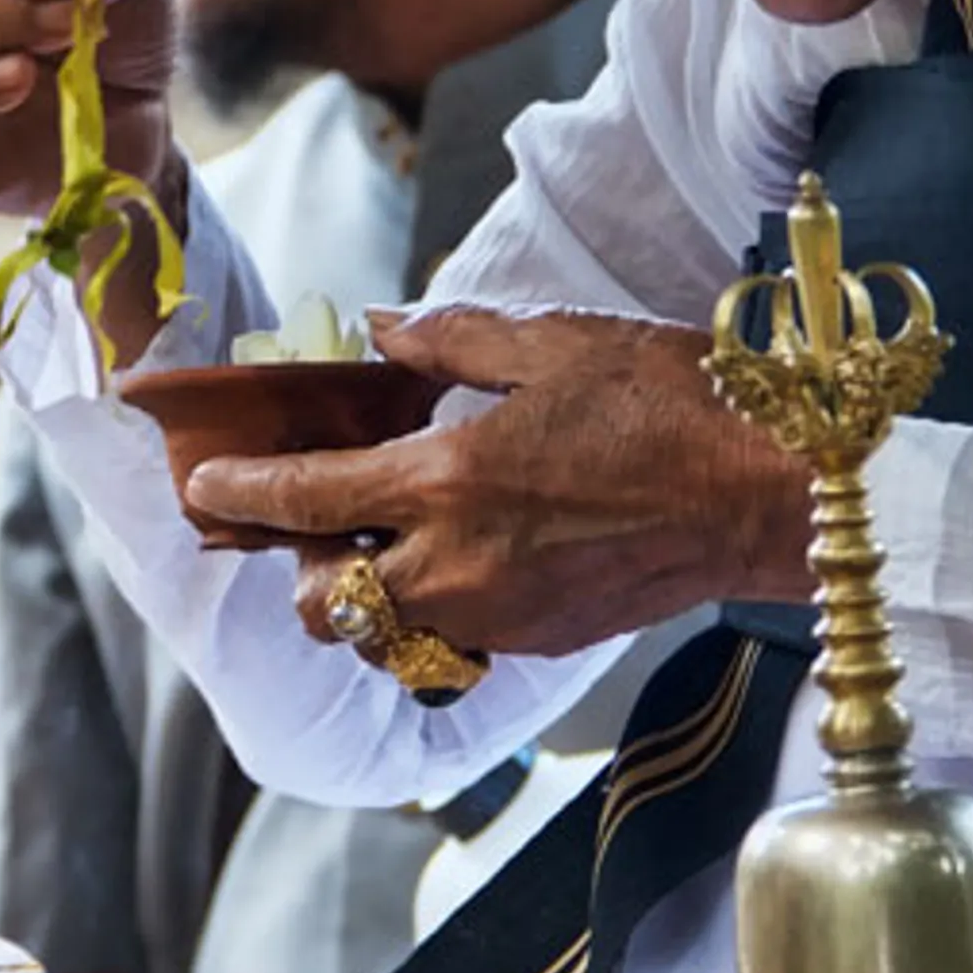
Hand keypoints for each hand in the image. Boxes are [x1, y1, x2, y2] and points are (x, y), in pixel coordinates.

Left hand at [179, 305, 813, 662]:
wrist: (768, 494)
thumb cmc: (671, 403)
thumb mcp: (552, 343)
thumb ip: (450, 341)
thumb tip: (379, 329)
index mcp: (448, 481)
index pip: (307, 500)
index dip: (242, 495)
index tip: (204, 490)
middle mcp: (458, 564)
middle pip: (326, 604)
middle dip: (303, 570)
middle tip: (318, 521)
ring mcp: (500, 615)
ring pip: (387, 634)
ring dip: (370, 597)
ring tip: (392, 541)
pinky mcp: (543, 641)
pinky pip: (455, 642)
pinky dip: (438, 611)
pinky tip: (469, 559)